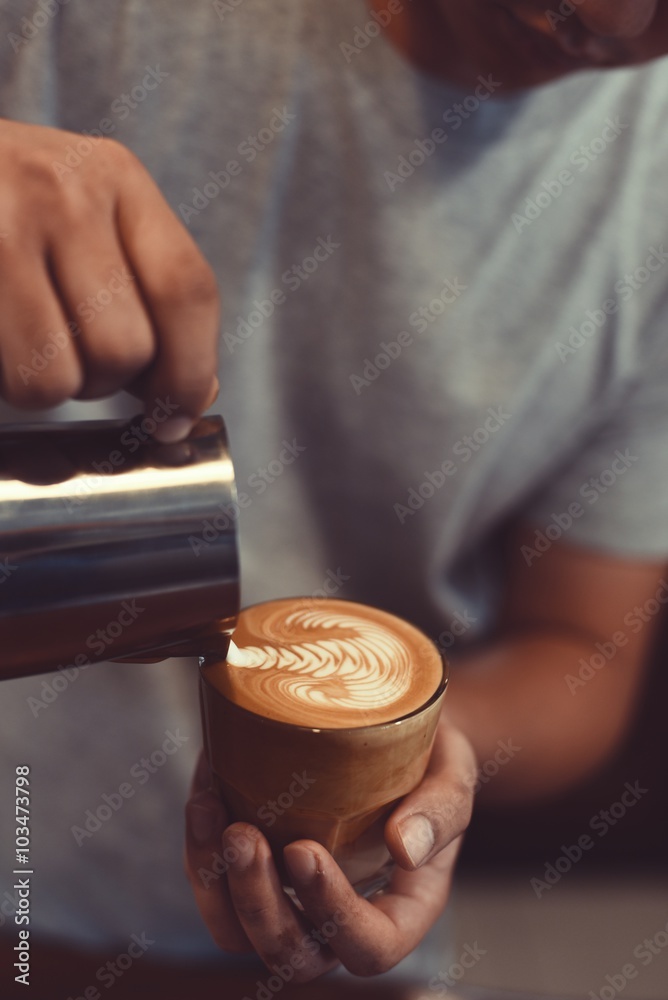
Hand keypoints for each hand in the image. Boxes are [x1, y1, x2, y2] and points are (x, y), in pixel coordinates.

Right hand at [0, 119, 219, 439]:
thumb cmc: (8, 203)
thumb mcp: (87, 217)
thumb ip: (147, 295)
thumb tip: (192, 396)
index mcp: (117, 179)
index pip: (186, 290)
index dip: (189, 373)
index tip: (173, 418)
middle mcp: (62, 193)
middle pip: (124, 348)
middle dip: (101, 382)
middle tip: (68, 354)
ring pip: (55, 378)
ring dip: (42, 389)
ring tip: (20, 345)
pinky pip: (2, 376)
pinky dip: (0, 380)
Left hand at [184, 720, 475, 981]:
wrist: (396, 727)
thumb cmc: (433, 758)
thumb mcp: (456, 774)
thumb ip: (441, 811)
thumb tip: (404, 849)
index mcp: (400, 909)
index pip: (369, 947)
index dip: (331, 914)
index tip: (305, 850)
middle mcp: (340, 916)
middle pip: (292, 955)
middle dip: (258, 906)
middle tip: (244, 836)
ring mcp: (293, 895)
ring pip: (239, 933)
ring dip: (215, 882)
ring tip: (209, 812)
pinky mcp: (258, 863)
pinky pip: (216, 881)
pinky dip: (199, 844)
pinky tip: (206, 791)